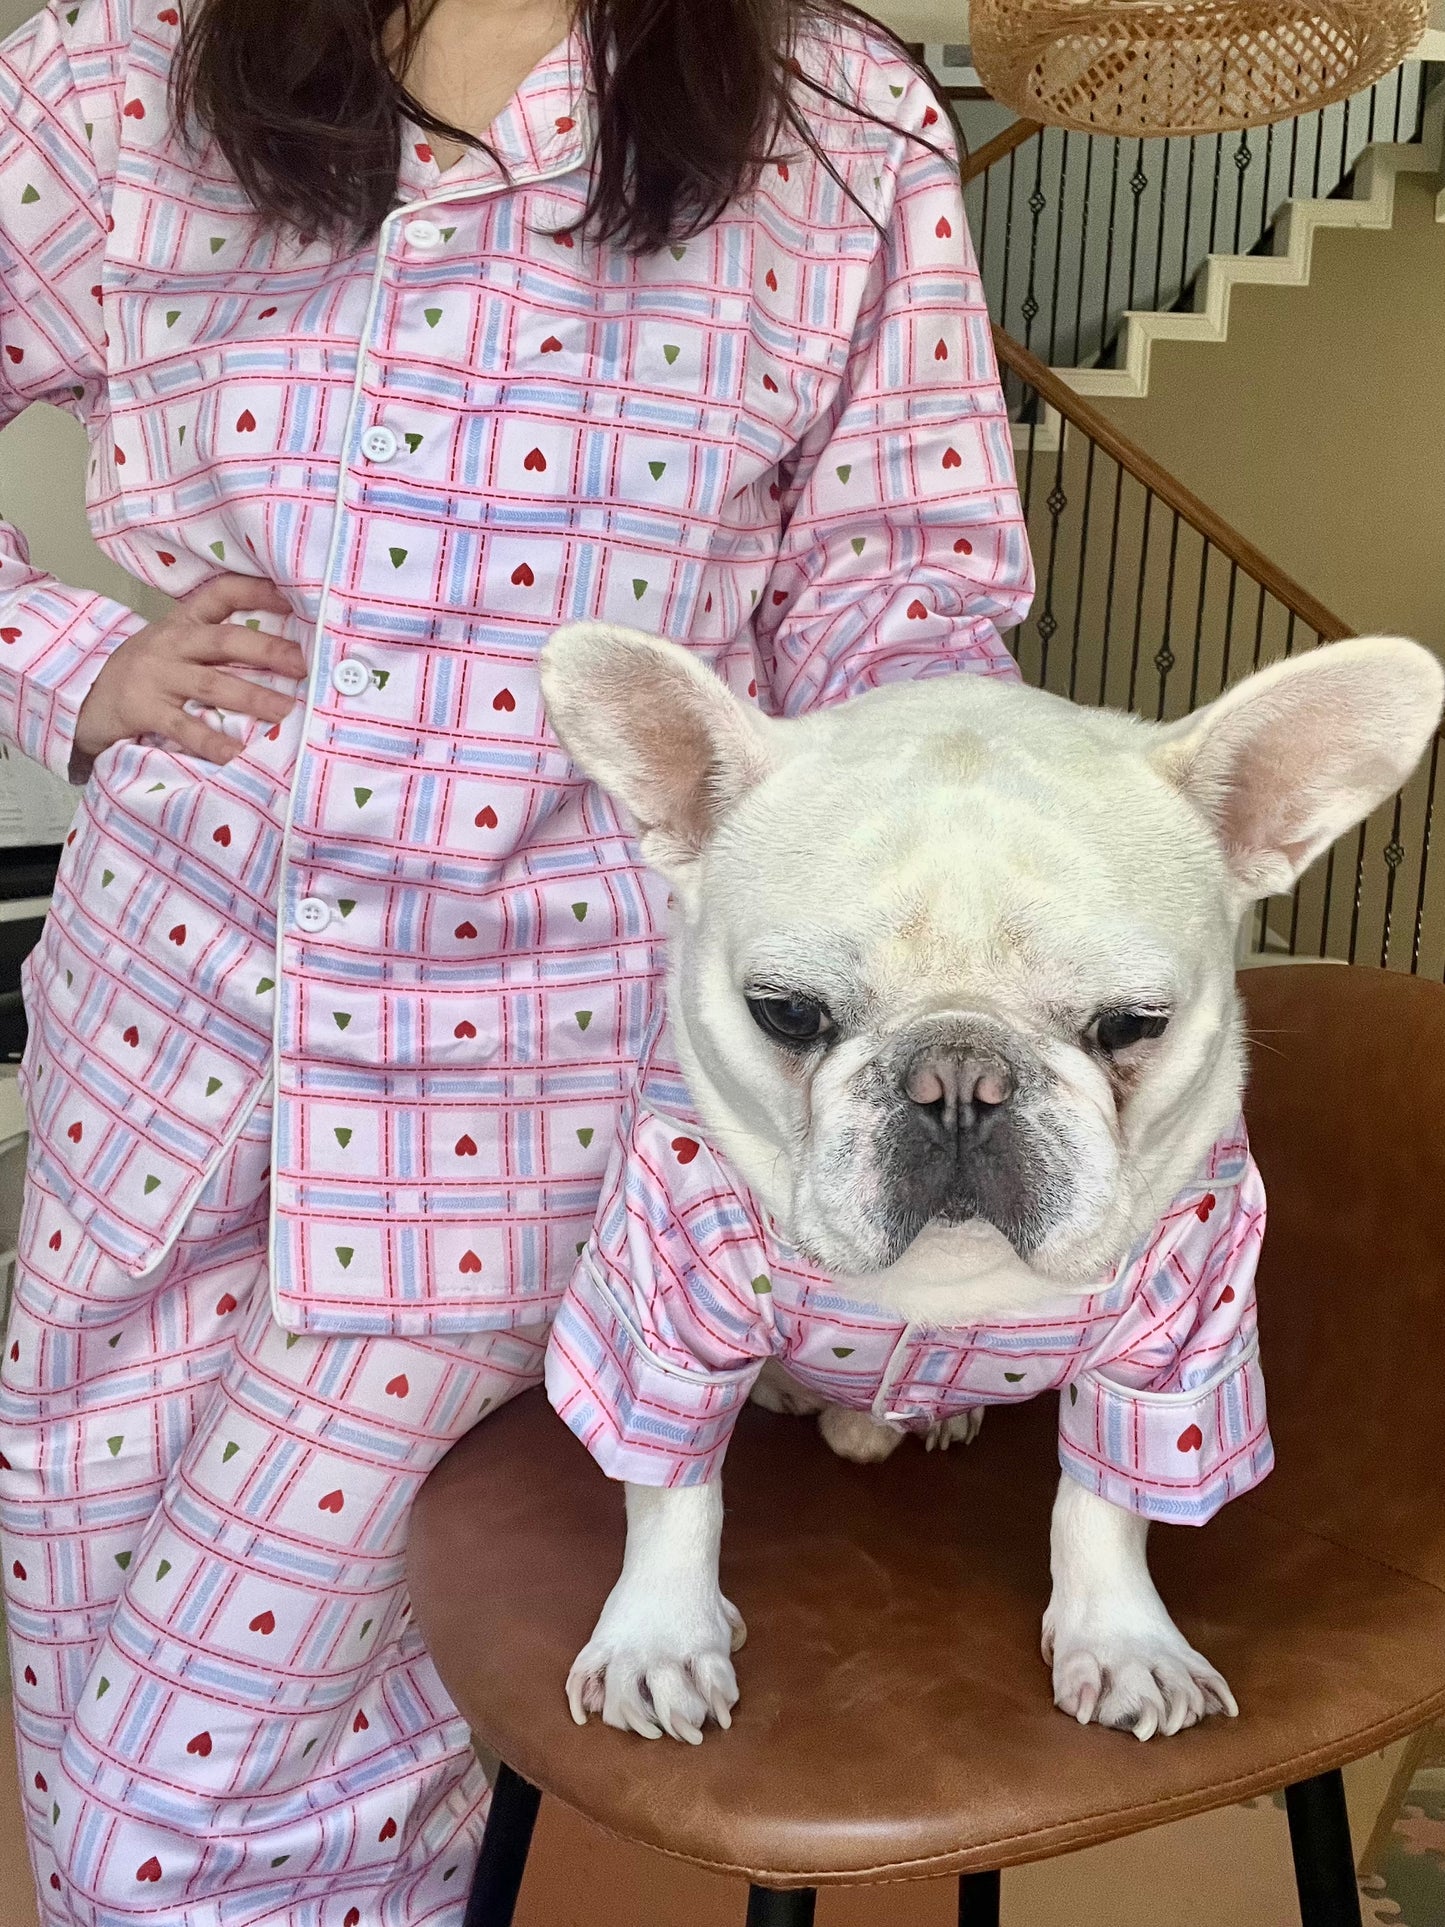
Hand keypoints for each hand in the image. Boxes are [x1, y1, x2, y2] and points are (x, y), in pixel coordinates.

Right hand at [74, 575, 306, 767]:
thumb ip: (215, 642)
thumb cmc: (146, 673)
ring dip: (252, 697)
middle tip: (304, 665)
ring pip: (212, 684)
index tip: (293, 598)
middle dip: (268, 650)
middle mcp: (171, 644)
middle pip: (225, 640)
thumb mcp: (174, 644)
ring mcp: (156, 676)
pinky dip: (213, 741)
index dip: (257, 592)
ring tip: (286, 711)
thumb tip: (283, 649)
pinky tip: (238, 753)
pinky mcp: (144, 709)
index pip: (221, 594)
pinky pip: (185, 727)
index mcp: (182, 623)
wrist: (87, 698)